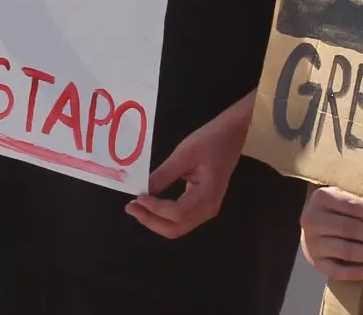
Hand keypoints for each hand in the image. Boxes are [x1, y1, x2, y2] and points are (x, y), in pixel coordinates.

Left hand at [125, 96, 250, 238]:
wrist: (233, 135)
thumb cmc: (211, 141)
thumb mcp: (184, 154)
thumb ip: (164, 175)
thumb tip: (142, 191)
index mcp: (207, 196)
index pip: (176, 213)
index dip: (154, 209)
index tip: (136, 198)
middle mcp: (208, 209)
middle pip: (176, 228)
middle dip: (151, 221)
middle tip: (129, 207)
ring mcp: (206, 209)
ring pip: (177, 226)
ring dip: (155, 220)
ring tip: (136, 206)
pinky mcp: (201, 204)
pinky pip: (180, 218)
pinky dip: (162, 216)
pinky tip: (149, 204)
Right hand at [300, 186, 362, 281]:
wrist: (311, 227)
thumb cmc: (336, 211)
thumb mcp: (345, 201)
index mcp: (321, 198)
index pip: (351, 206)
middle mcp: (312, 219)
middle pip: (349, 229)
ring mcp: (312, 242)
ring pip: (346, 250)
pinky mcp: (315, 261)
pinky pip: (335, 271)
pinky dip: (353, 273)